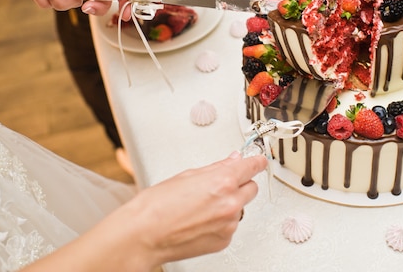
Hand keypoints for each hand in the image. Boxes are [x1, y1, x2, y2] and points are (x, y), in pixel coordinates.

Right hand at [127, 152, 266, 267]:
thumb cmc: (157, 206)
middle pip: (252, 188)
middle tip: (222, 184)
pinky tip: (201, 219)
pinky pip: (230, 226)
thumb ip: (216, 168)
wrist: (144, 235)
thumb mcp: (187, 175)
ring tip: (202, 205)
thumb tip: (232, 160)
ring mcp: (229, 224)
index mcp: (223, 181)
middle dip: (241, 184)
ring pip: (241, 208)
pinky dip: (221, 222)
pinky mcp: (224, 241)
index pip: (252, 167)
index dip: (256, 162)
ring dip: (230, 204)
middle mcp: (230, 203)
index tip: (259, 160)